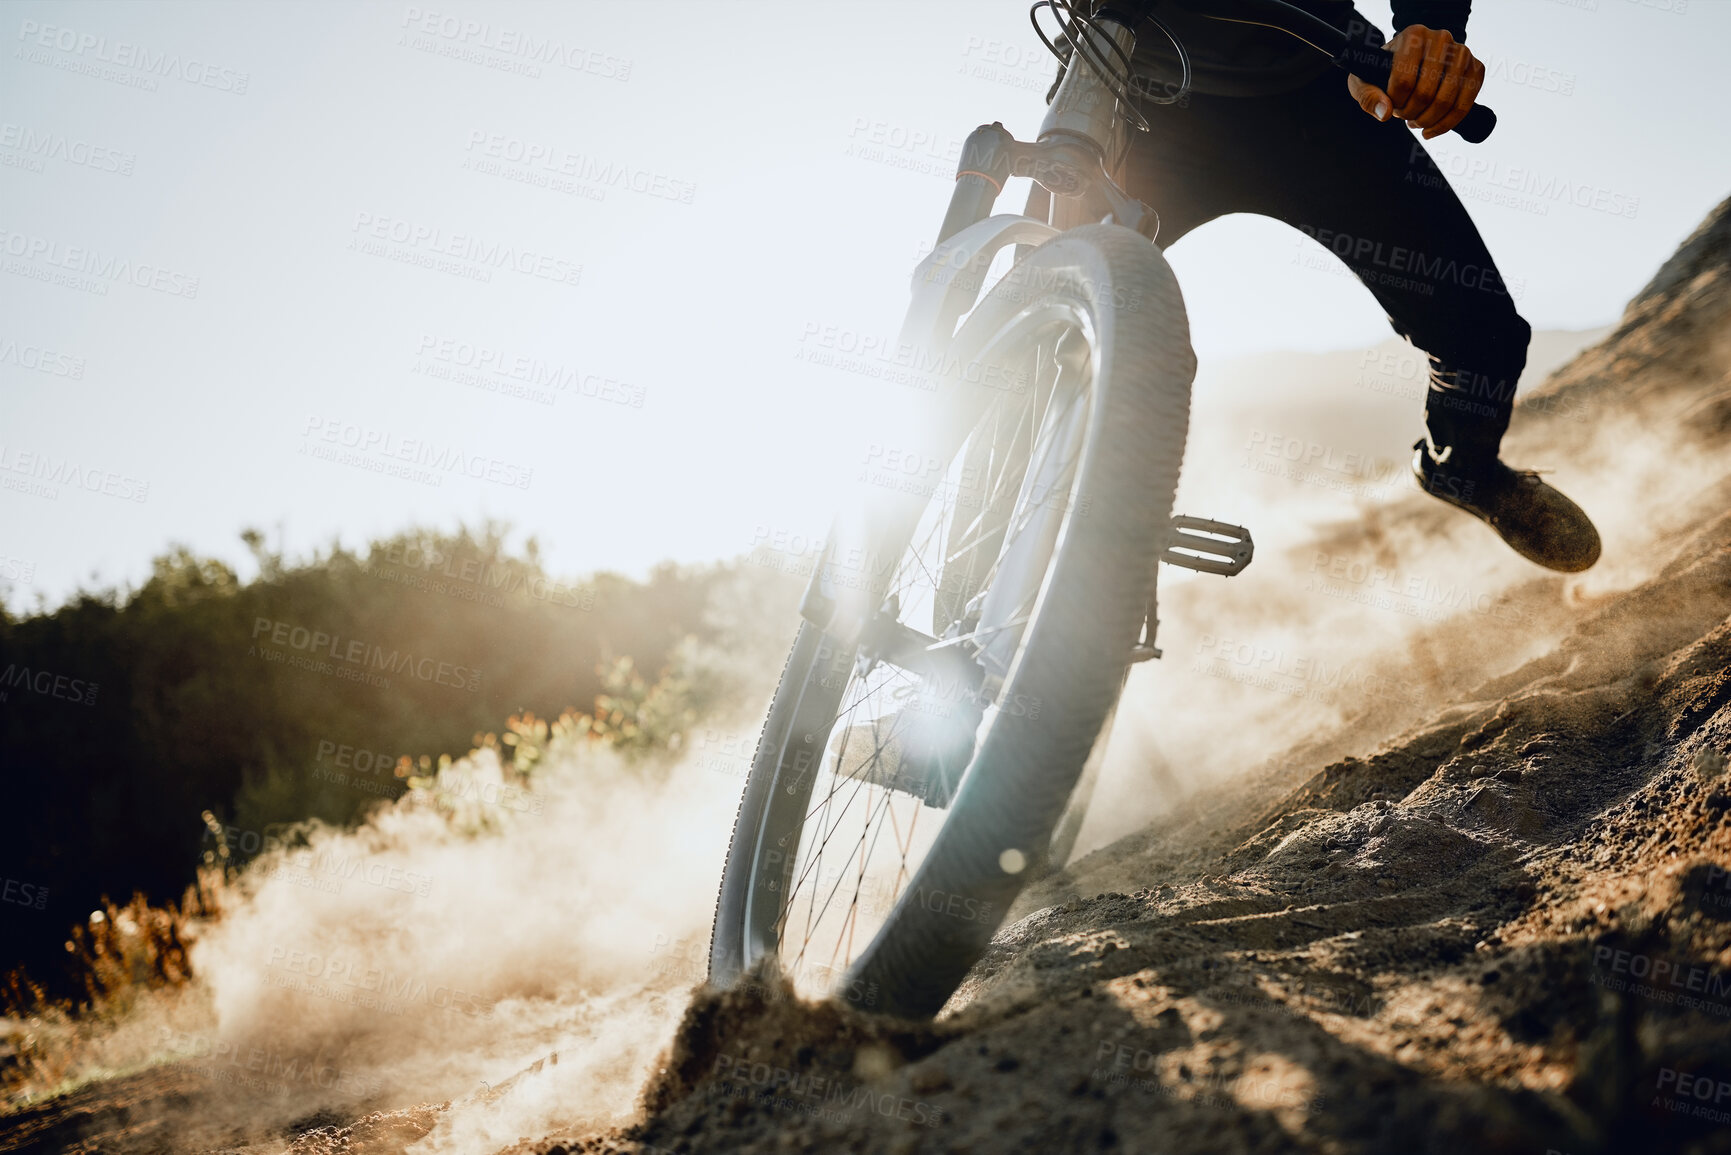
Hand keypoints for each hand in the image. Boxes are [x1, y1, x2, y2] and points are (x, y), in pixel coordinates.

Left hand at [1347, 25, 1485, 139]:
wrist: (1408, 64)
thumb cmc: (1384, 72)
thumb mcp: (1365, 81)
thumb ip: (1368, 96)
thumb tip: (1385, 113)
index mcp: (1413, 36)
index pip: (1404, 80)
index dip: (1396, 103)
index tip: (1392, 106)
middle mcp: (1441, 39)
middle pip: (1426, 92)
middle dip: (1411, 113)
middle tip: (1404, 116)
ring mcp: (1462, 52)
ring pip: (1447, 100)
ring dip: (1428, 120)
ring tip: (1416, 122)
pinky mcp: (1475, 68)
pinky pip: (1466, 103)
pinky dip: (1448, 123)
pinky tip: (1431, 130)